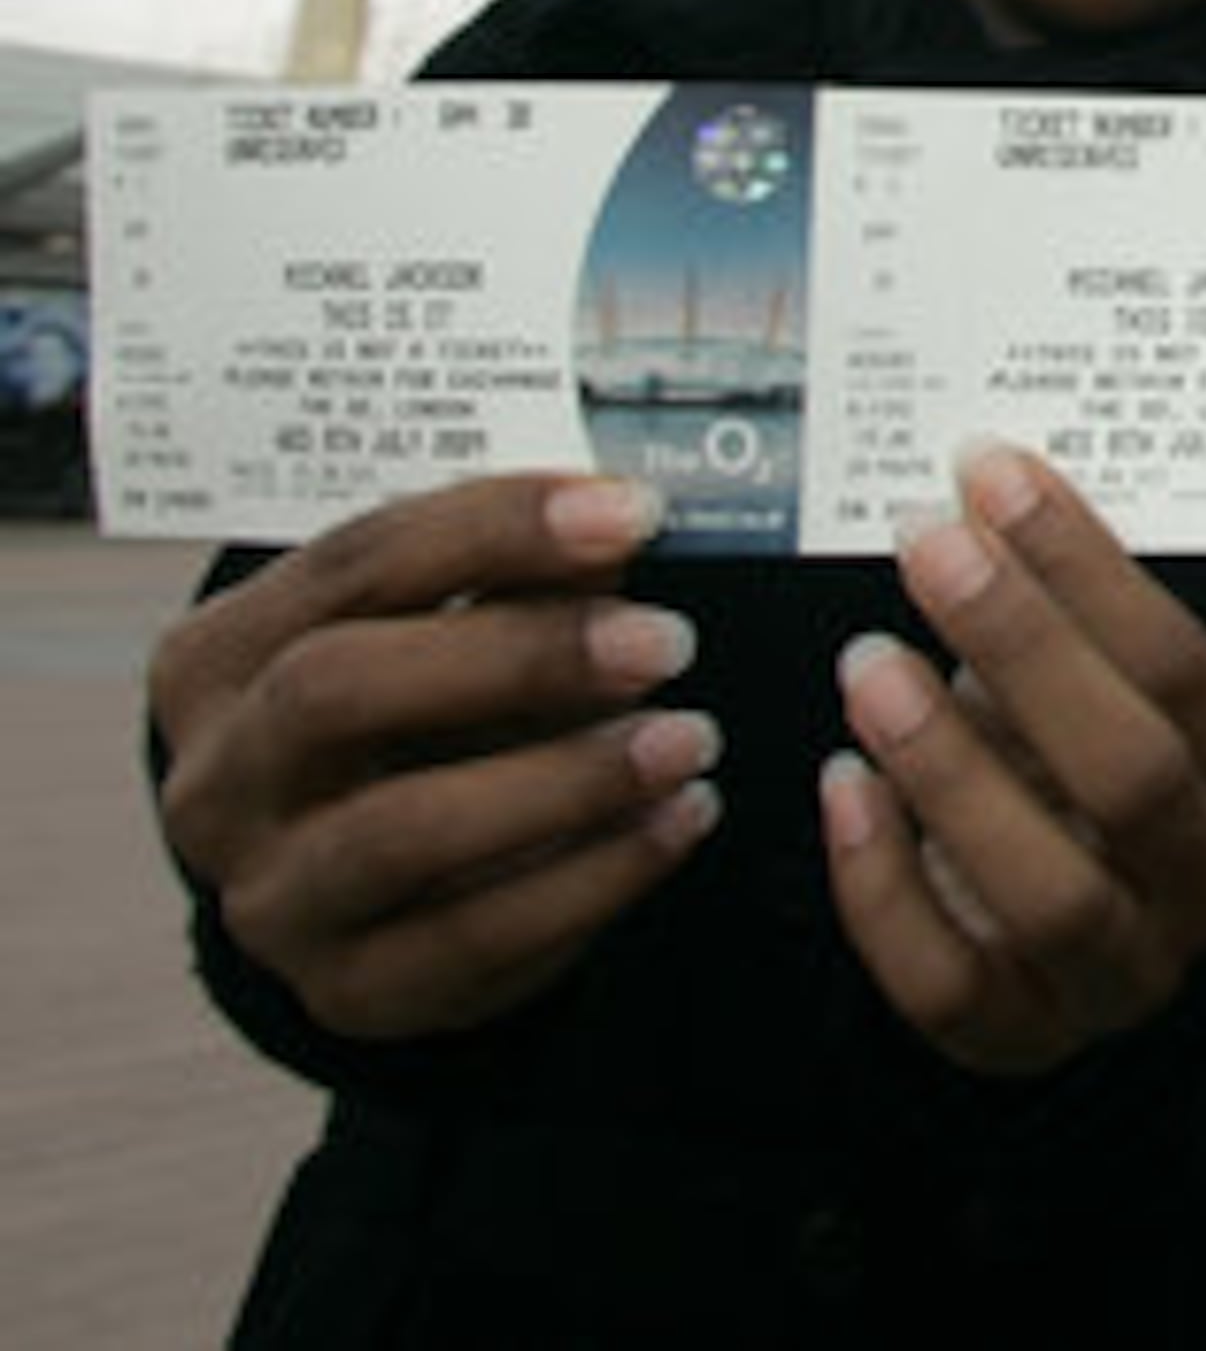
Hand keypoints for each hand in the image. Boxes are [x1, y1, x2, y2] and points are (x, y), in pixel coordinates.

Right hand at [148, 472, 720, 1039]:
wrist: (363, 883)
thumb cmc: (419, 714)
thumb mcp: (439, 631)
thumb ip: (518, 578)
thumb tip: (628, 525)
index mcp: (223, 657)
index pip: (354, 564)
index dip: (496, 527)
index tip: (631, 513)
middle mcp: (220, 781)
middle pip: (335, 690)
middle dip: (515, 657)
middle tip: (663, 640)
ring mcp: (270, 898)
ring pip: (398, 833)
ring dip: (564, 778)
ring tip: (687, 739)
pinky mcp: (350, 991)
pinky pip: (474, 939)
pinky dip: (595, 875)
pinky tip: (679, 820)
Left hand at [820, 444, 1205, 1074]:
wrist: (1069, 920)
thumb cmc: (1086, 749)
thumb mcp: (1115, 675)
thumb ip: (1077, 604)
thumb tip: (985, 483)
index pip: (1184, 665)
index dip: (1086, 568)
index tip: (992, 476)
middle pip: (1133, 774)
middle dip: (1025, 649)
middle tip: (931, 550)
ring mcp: (1126, 970)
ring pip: (1052, 892)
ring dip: (950, 769)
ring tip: (867, 663)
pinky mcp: (1024, 1034)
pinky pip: (949, 982)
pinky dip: (885, 884)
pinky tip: (842, 785)